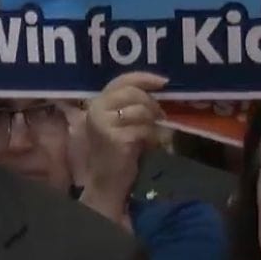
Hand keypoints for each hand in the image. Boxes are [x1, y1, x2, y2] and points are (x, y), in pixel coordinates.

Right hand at [78, 72, 166, 218]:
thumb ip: (133, 103)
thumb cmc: (118, 150)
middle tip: (161, 117)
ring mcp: (104, 124)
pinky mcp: (115, 138)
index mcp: (97, 102)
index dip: (144, 78)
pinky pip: (144, 129)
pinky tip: (150, 145)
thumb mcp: (122, 121)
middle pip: (133, 93)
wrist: (107, 181)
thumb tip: (160, 87)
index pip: (122, 80)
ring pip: (141, 111)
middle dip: (152, 104)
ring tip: (152, 135)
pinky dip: (153, 137)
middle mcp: (96, 109)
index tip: (164, 82)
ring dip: (153, 123)